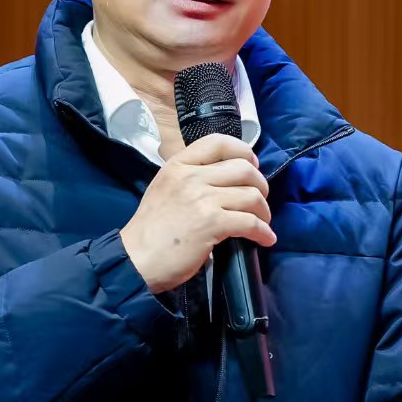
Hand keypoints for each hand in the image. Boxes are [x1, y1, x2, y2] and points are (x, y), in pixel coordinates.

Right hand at [119, 134, 274, 294]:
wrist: (136, 259)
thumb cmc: (150, 229)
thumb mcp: (164, 188)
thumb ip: (189, 177)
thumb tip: (223, 177)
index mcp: (178, 165)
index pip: (218, 142)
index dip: (243, 150)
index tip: (252, 164)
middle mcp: (191, 177)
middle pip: (244, 168)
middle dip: (260, 185)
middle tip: (259, 199)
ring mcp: (202, 199)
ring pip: (252, 195)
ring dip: (263, 210)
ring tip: (262, 221)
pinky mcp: (212, 224)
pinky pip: (250, 222)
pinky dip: (263, 232)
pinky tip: (265, 239)